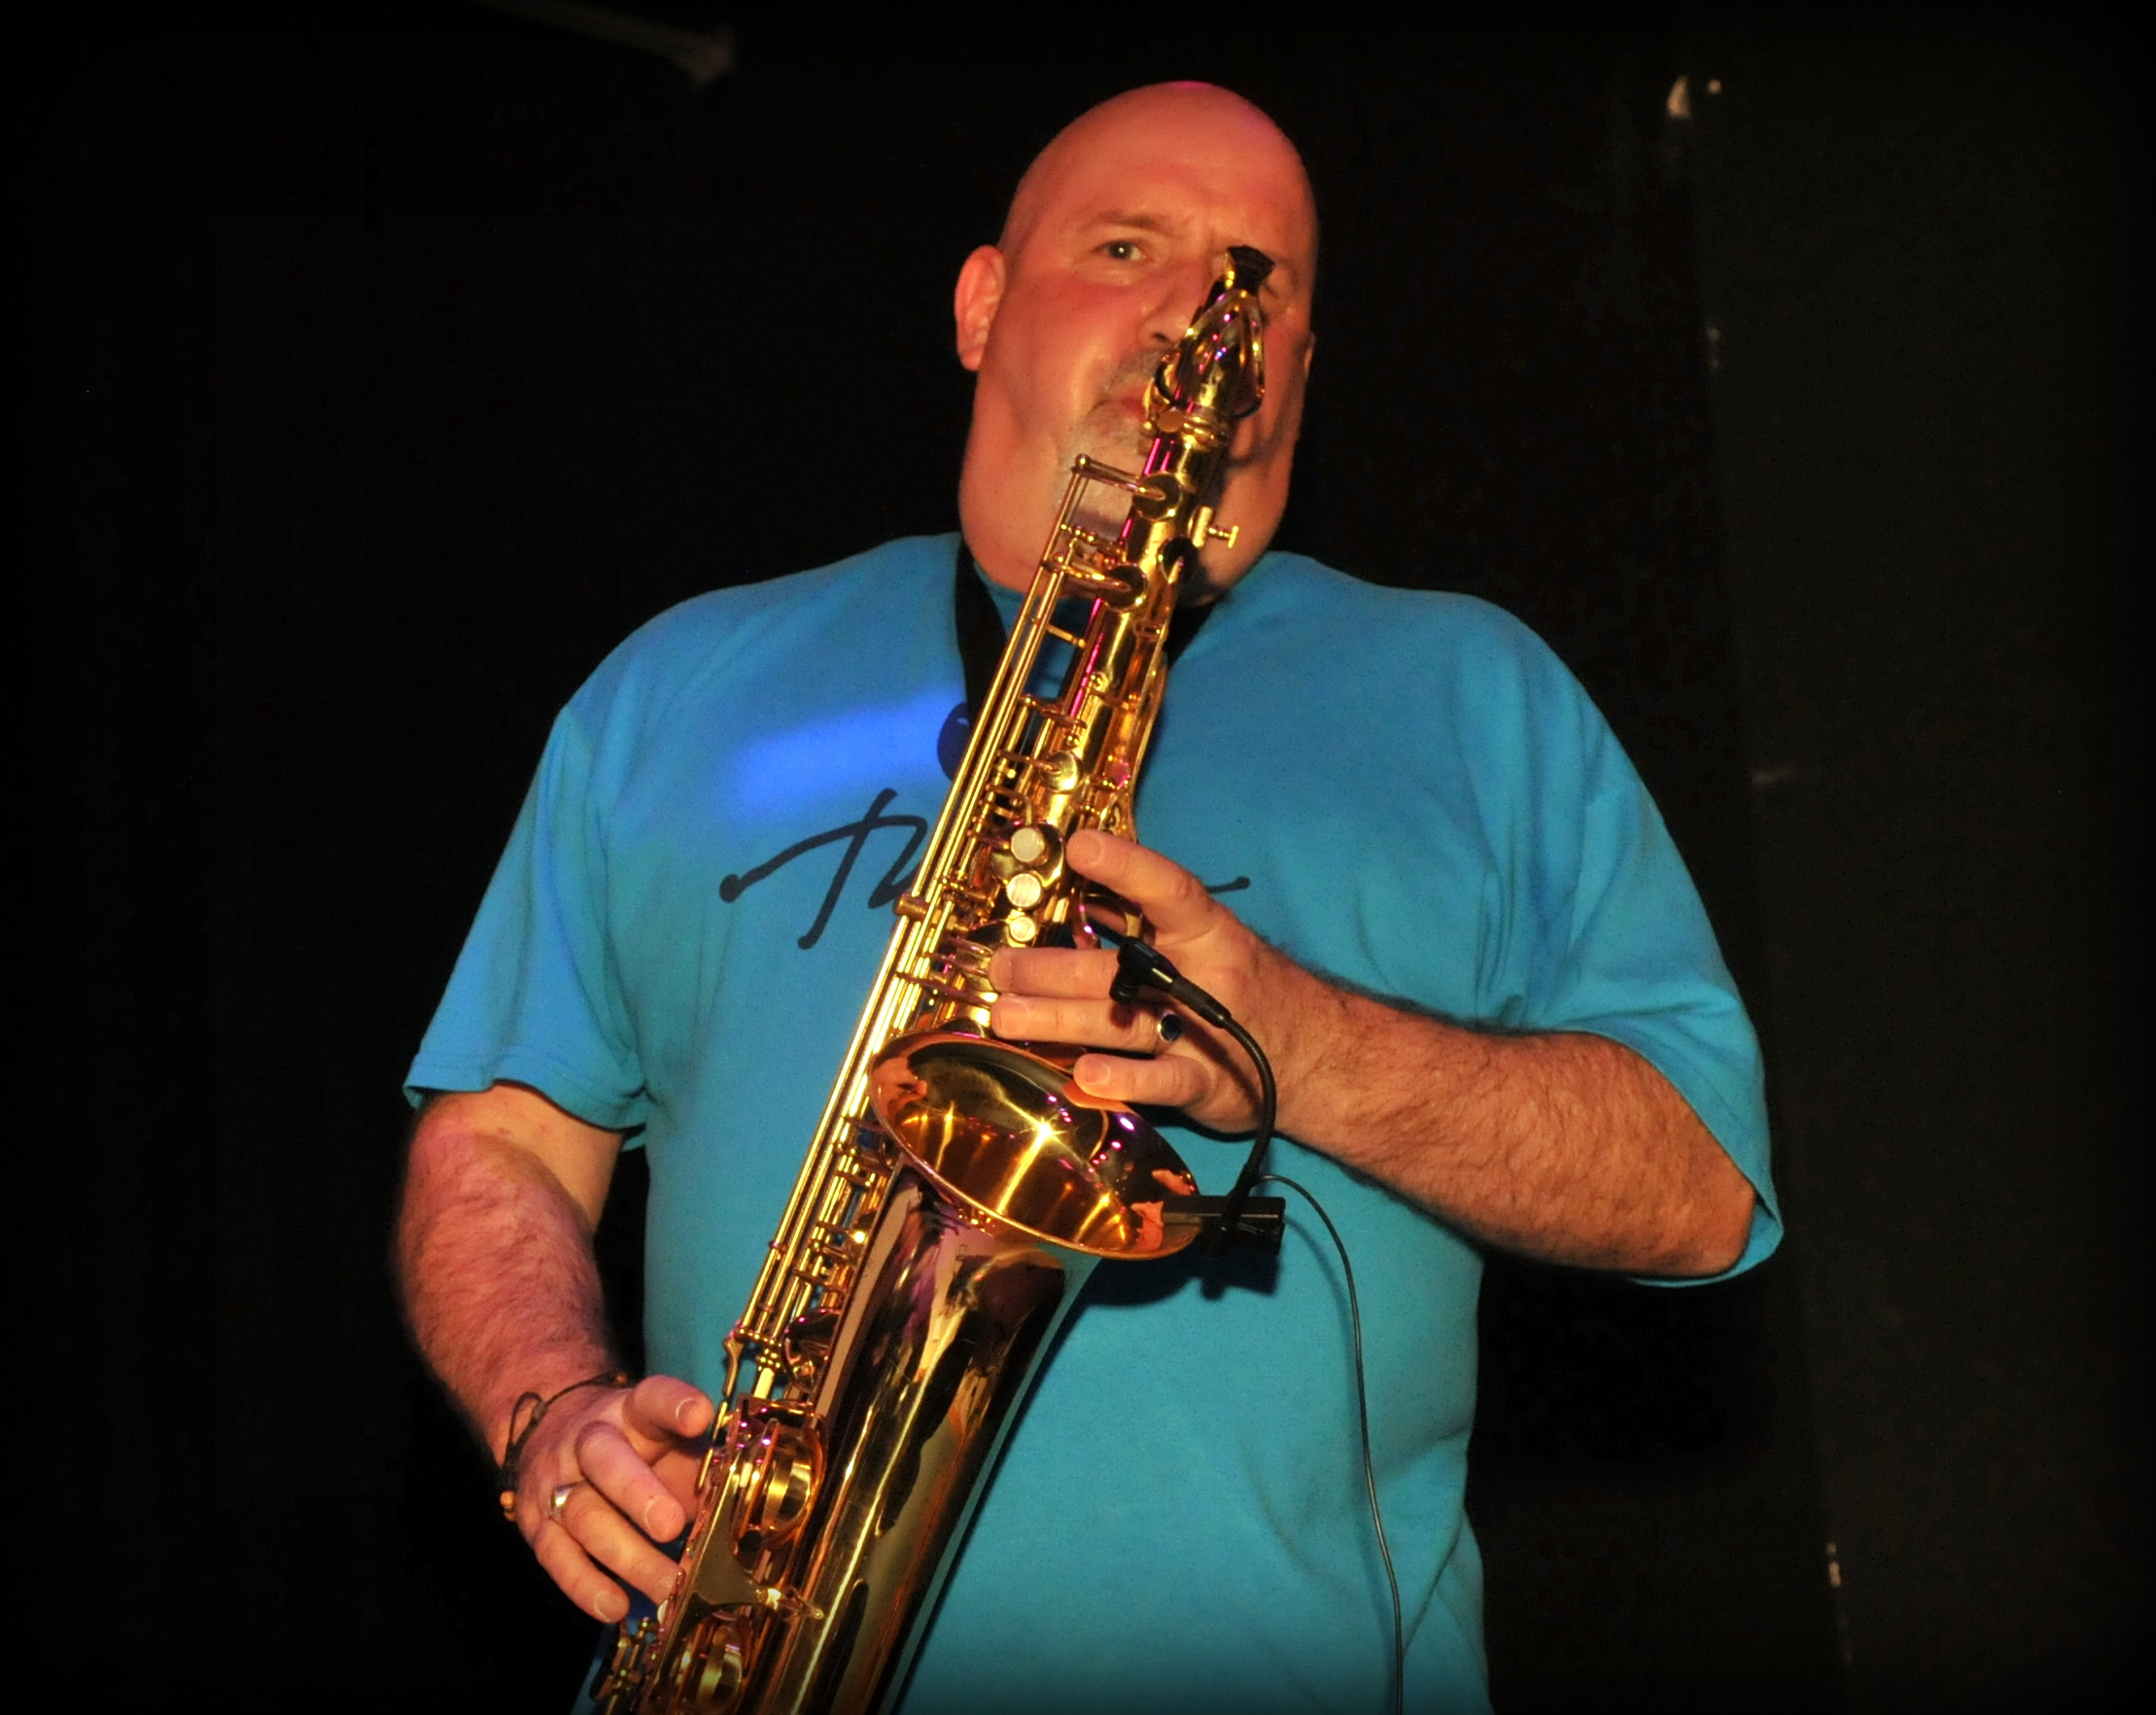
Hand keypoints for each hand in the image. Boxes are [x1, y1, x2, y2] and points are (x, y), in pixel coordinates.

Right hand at [512, 1374, 716, 1622]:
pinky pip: (556, 1556)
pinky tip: (616, 1608)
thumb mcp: (667, 1442)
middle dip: (637, 1493)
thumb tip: (739, 1514)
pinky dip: (585, 1586)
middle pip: (606, 1460)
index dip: (675, 1404)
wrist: (552, 1432)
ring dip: (627, 1556)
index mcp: (632, 1411)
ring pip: (584, 1515)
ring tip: (665, 1589)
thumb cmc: (634, 1446)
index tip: (700, 1416)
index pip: (652, 1398)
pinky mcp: (536, 1523)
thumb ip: (699, 1469)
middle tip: (671, 1526)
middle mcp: (589, 1439)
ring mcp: (557, 1481)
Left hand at [987, 829, 1319, 1132]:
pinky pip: (1162, 1082)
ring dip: (1059, 1019)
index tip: (1080, 846)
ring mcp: (1204, 1032)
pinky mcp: (1206, 1083)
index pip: (1169, 890)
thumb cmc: (1242, 985)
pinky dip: (1123, 1080)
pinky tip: (1083, 1075)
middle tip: (1000, 967)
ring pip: (1122, 1023)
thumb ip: (1143, 917)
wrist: (1315, 1054)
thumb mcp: (1204, 940)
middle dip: (1052, 968)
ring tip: (1006, 1016)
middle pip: (1119, 967)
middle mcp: (1204, 977)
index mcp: (1207, 932)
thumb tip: (1075, 883)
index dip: (1127, 866)